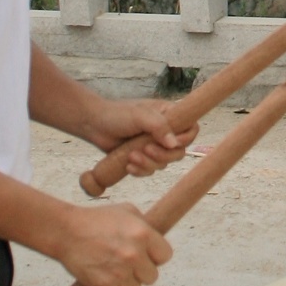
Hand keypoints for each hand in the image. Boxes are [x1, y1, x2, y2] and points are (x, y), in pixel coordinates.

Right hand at [51, 201, 172, 285]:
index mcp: (143, 235)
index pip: (165, 256)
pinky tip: (102, 272)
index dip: (156, 256)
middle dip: (141, 271)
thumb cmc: (96, 220)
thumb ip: (145, 226)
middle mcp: (134, 255)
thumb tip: (157, 241)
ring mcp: (120, 272)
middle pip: (152, 276)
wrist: (66, 231)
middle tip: (127, 262)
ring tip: (112, 266)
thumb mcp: (126, 211)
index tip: (146, 255)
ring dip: (126, 280)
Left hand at [83, 95, 198, 177]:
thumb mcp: (139, 116)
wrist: (94, 125)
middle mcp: (165, 131)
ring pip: (164, 163)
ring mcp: (154, 146)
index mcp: (170, 115)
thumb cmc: (117, 115)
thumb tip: (173, 144)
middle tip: (146, 150)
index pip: (191, 129)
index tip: (169, 142)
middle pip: (179, 151)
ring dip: (148, 164)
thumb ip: (159, 127)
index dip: (185, 139)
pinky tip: (129, 165)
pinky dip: (141, 170)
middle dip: (163, 155)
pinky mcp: (143, 157)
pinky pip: (150, 170)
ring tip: (131, 157)